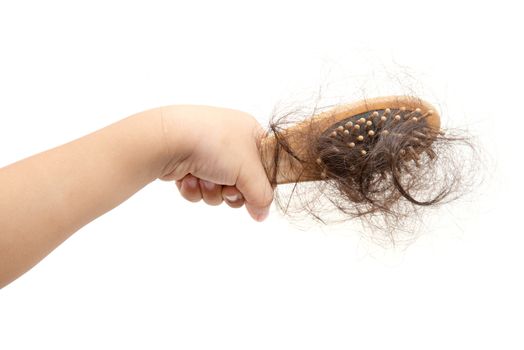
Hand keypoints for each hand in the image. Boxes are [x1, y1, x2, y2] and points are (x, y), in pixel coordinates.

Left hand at [156, 105, 273, 221]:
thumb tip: (262, 214)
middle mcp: (230, 141)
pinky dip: (194, 188)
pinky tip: (188, 178)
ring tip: (203, 179)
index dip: (260, 183)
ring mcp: (207, 152)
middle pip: (242, 182)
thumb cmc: (214, 145)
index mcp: (249, 133)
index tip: (255, 194)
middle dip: (232, 191)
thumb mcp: (249, 171)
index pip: (265, 165)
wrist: (167, 139)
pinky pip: (199, 187)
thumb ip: (261, 195)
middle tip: (227, 188)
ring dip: (212, 191)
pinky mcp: (187, 163)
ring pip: (219, 189)